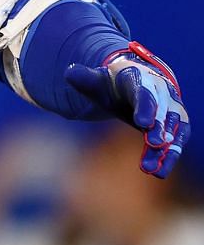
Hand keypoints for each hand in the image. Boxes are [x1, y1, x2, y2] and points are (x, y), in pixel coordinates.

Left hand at [67, 42, 189, 177]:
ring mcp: (172, 110)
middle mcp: (162, 94)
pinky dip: (169, 157)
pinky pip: (175, 142)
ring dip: (165, 149)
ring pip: (172, 130)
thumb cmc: (112, 84)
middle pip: (162, 113)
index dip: (145, 107)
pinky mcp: (176, 126)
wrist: (135, 84)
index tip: (143, 124)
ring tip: (153, 169)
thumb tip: (69, 72)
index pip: (145, 94)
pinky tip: (160, 172)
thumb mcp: (97, 80)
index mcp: (141, 80)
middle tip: (153, 143)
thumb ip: (84, 78)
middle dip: (159, 128)